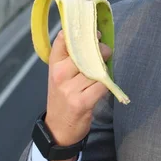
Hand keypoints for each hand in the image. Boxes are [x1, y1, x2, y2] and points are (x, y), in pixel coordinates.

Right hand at [44, 30, 109, 160]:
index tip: (95, 33)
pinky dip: (106, 85)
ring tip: (103, 71)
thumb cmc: (63, 96)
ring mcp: (70, 88)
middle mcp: (60, 74)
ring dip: (104, 68)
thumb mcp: (60, 74)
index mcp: (54, 64)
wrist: (58, 128)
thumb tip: (95, 37)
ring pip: (96, 68)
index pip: (64, 39)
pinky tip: (103, 87)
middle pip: (86, 52)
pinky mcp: (82, 102)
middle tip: (106, 52)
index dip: (82, 32)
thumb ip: (71, 57)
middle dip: (101, 49)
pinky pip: (102, 85)